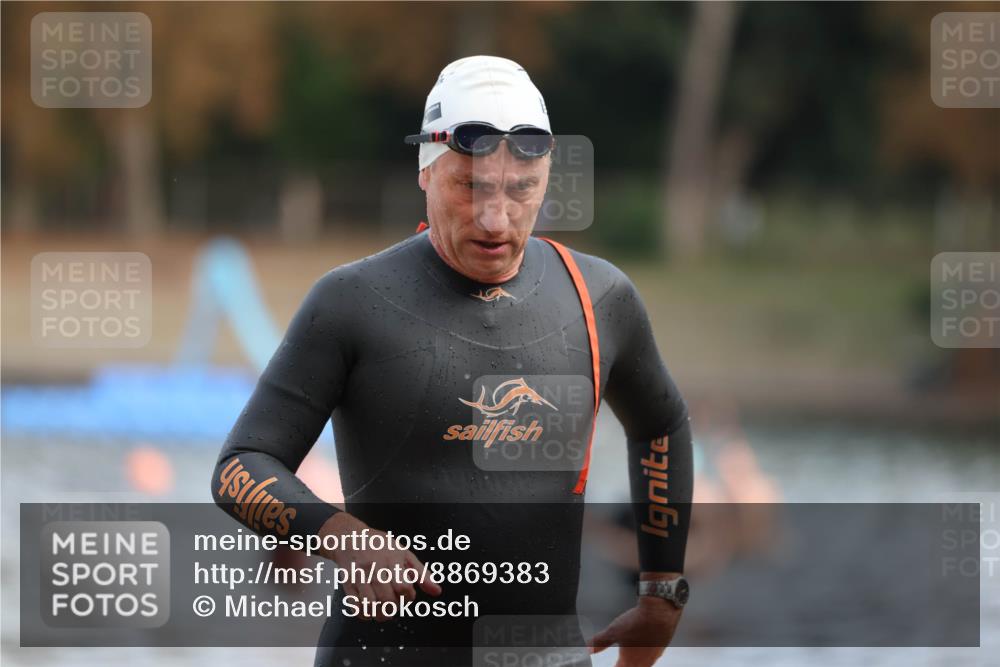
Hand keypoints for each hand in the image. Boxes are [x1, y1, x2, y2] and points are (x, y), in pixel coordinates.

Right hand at [317, 512, 441, 620]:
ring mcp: (359, 575)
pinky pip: (354, 606)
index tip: (407, 595)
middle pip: (387, 599)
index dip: (408, 597)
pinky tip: (370, 611)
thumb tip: (436, 591)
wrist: (349, 537)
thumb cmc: (379, 545)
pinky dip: (364, 614)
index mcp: (392, 558)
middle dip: (394, 608)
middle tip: (395, 605)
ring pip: (370, 605)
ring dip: (380, 614)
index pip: (403, 587)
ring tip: (384, 611)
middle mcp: (374, 567)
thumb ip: (421, 574)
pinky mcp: (347, 583)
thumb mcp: (404, 553)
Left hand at [589, 597, 681, 666]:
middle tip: (619, 663)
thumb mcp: (613, 631)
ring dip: (635, 663)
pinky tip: (643, 650)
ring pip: (643, 665)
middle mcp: (643, 662)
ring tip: (630, 660)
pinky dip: (645, 656)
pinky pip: (652, 657)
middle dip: (624, 666)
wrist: (660, 612)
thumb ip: (599, 642)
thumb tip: (587, 650)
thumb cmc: (638, 622)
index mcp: (629, 661)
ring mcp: (653, 656)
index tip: (613, 665)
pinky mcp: (661, 647)